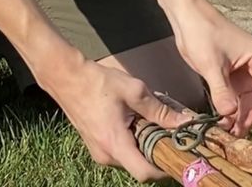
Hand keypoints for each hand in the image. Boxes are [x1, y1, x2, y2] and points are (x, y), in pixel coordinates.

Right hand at [37, 55, 182, 181]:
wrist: (67, 77)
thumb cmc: (98, 82)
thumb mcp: (134, 91)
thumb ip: (160, 110)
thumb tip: (184, 122)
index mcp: (115, 143)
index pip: (145, 173)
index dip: (164, 169)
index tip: (177, 156)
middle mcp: (105, 154)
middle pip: (139, 167)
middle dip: (155, 153)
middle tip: (167, 134)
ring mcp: (98, 152)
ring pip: (129, 159)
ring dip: (142, 146)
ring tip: (148, 123)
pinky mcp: (95, 146)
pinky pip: (119, 152)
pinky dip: (131, 142)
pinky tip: (133, 122)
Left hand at [171, 0, 251, 145]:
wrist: (187, 17)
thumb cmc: (202, 32)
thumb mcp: (210, 63)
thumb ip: (221, 90)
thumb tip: (230, 115)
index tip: (251, 123)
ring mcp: (246, 75)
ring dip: (247, 121)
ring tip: (234, 138)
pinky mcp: (233, 80)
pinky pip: (240, 102)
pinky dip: (235, 115)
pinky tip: (225, 127)